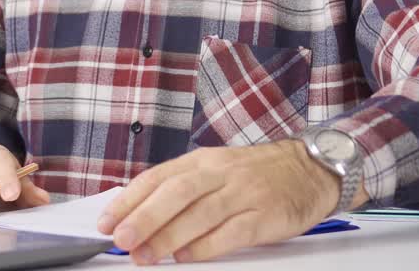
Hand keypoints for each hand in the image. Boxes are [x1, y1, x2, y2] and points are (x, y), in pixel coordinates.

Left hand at [97, 141, 359, 264]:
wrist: (310, 169)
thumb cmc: (256, 174)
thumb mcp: (215, 169)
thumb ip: (181, 189)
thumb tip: (137, 214)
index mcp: (202, 160)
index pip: (158, 177)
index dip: (130, 199)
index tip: (107, 221)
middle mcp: (220, 172)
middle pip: (176, 192)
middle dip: (144, 217)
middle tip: (121, 239)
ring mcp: (243, 192)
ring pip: (199, 213)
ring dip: (168, 236)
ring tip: (145, 255)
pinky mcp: (265, 214)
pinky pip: (230, 232)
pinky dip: (205, 246)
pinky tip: (185, 257)